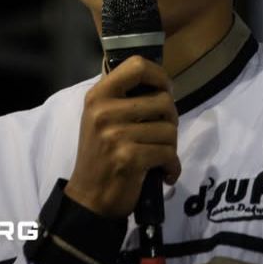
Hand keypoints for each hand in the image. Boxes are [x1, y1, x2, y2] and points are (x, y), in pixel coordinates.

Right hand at [64, 55, 180, 217]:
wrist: (89, 198)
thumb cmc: (100, 155)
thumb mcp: (101, 118)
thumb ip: (124, 98)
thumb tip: (162, 83)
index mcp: (98, 95)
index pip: (137, 66)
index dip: (160, 76)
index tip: (165, 90)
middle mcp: (104, 111)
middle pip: (163, 100)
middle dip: (171, 119)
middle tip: (162, 134)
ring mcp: (116, 135)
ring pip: (169, 130)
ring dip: (171, 147)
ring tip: (158, 156)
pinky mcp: (130, 158)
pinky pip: (169, 154)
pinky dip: (172, 167)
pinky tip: (164, 173)